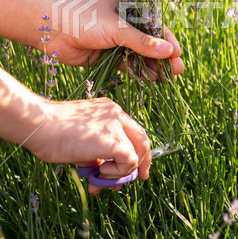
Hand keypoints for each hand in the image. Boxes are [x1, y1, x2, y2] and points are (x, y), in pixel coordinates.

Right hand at [28, 97, 151, 194]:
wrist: (42, 126)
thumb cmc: (52, 134)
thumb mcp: (82, 142)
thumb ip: (98, 153)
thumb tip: (106, 174)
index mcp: (109, 111)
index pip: (132, 130)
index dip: (138, 150)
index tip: (136, 167)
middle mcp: (116, 114)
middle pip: (142, 140)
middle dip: (142, 163)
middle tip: (138, 178)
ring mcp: (117, 125)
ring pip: (137, 153)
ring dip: (121, 172)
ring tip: (100, 178)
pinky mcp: (115, 140)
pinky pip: (129, 161)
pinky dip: (117, 172)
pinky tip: (100, 171)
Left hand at [46, 0, 183, 78]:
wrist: (52, 31)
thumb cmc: (84, 20)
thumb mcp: (116, 28)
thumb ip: (142, 41)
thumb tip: (168, 51)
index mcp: (129, 7)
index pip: (154, 23)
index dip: (167, 39)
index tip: (178, 54)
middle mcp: (125, 23)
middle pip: (150, 40)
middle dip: (163, 55)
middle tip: (177, 70)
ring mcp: (117, 39)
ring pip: (140, 54)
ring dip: (153, 65)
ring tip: (167, 78)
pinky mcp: (109, 54)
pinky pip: (128, 63)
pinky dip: (139, 71)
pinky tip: (151, 79)